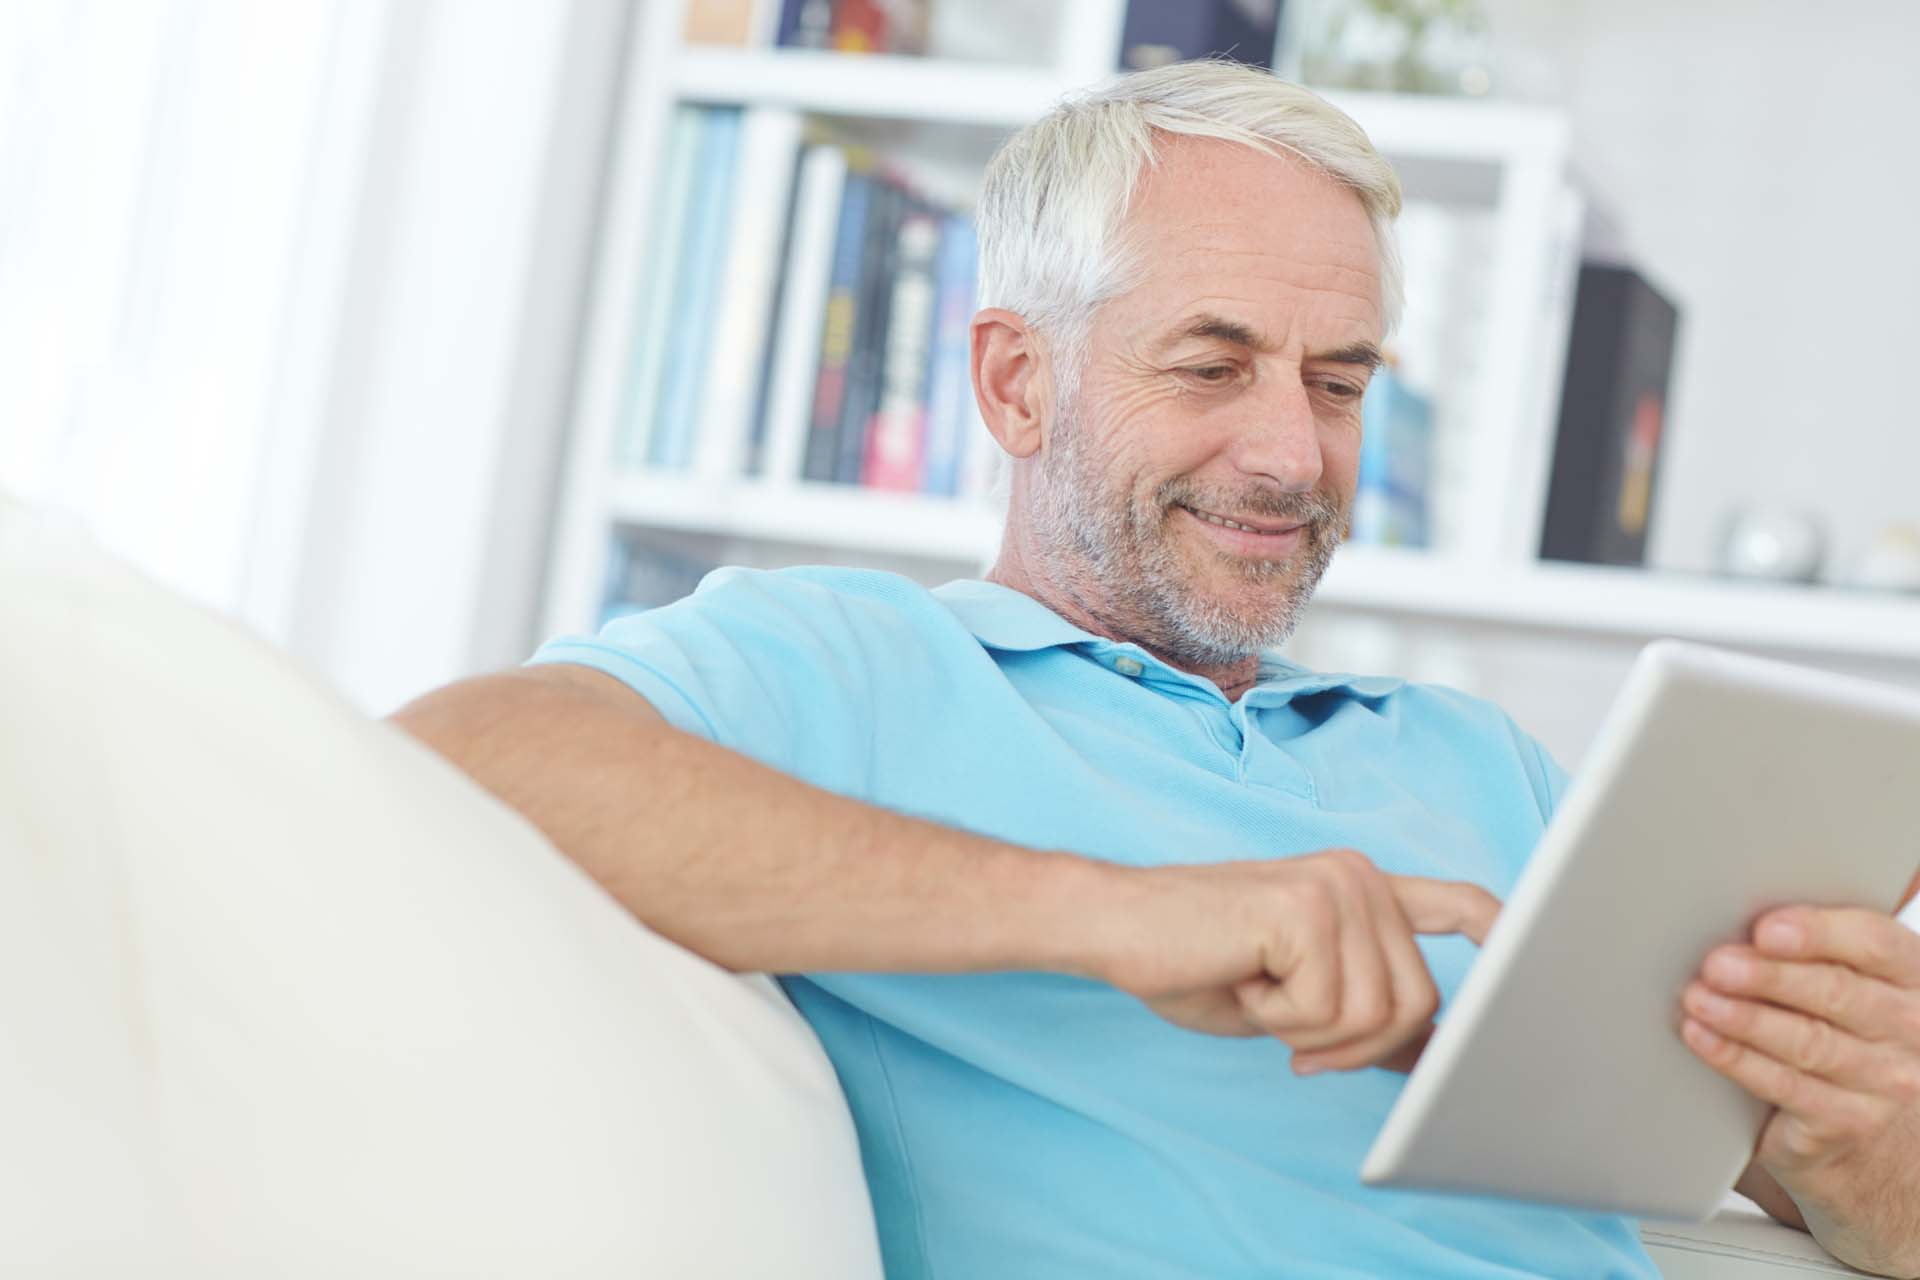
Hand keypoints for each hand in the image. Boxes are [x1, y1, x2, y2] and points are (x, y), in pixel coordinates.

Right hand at [1099, 849, 1500, 1073]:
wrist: (1116, 926)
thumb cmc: (1193, 960)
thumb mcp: (1293, 998)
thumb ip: (1360, 1011)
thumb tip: (1426, 1055)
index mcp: (1360, 890)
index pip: (1459, 906)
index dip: (1502, 939)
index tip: (1526, 964)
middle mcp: (1359, 877)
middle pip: (1418, 1002)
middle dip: (1358, 1046)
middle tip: (1292, 1036)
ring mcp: (1336, 886)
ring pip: (1376, 1013)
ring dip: (1310, 1031)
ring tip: (1258, 990)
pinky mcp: (1305, 907)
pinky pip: (1326, 1006)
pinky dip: (1278, 1017)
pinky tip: (1242, 977)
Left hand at [1681, 906, 1919, 1181]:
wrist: (1870, 1120)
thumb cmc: (1844, 1022)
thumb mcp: (1847, 976)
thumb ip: (1812, 947)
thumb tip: (1742, 927)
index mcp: (1911, 974)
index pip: (1876, 944)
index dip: (1819, 934)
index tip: (1767, 929)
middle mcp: (1909, 1028)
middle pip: (1837, 993)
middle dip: (1769, 977)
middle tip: (1717, 965)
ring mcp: (1885, 1080)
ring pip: (1808, 1042)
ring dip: (1745, 1018)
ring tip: (1700, 999)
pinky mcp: (1849, 1121)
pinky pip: (1786, 1086)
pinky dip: (1737, 1058)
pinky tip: (1704, 1037)